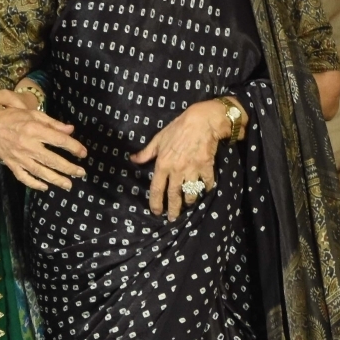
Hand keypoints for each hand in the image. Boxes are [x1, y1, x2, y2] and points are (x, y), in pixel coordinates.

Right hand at [0, 93, 87, 190]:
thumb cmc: (13, 115)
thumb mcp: (33, 113)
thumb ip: (52, 123)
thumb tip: (70, 130)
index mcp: (33, 129)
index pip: (58, 140)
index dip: (73, 147)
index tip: (83, 153)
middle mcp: (27, 144)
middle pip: (51, 159)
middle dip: (68, 168)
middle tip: (81, 173)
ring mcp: (19, 156)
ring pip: (40, 171)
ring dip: (55, 179)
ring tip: (68, 184)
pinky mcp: (11, 164)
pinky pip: (23, 177)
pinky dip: (34, 184)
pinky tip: (45, 187)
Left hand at [132, 99, 229, 219]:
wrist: (202, 121)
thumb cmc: (178, 128)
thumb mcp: (158, 139)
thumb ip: (146, 153)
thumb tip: (133, 159)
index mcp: (162, 165)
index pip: (156, 189)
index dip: (155, 203)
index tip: (156, 212)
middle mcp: (176, 171)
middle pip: (173, 196)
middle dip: (173, 210)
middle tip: (173, 218)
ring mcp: (192, 170)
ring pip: (190, 193)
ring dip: (189, 201)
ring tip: (188, 205)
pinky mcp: (206, 168)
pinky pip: (206, 183)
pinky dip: (206, 188)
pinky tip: (205, 190)